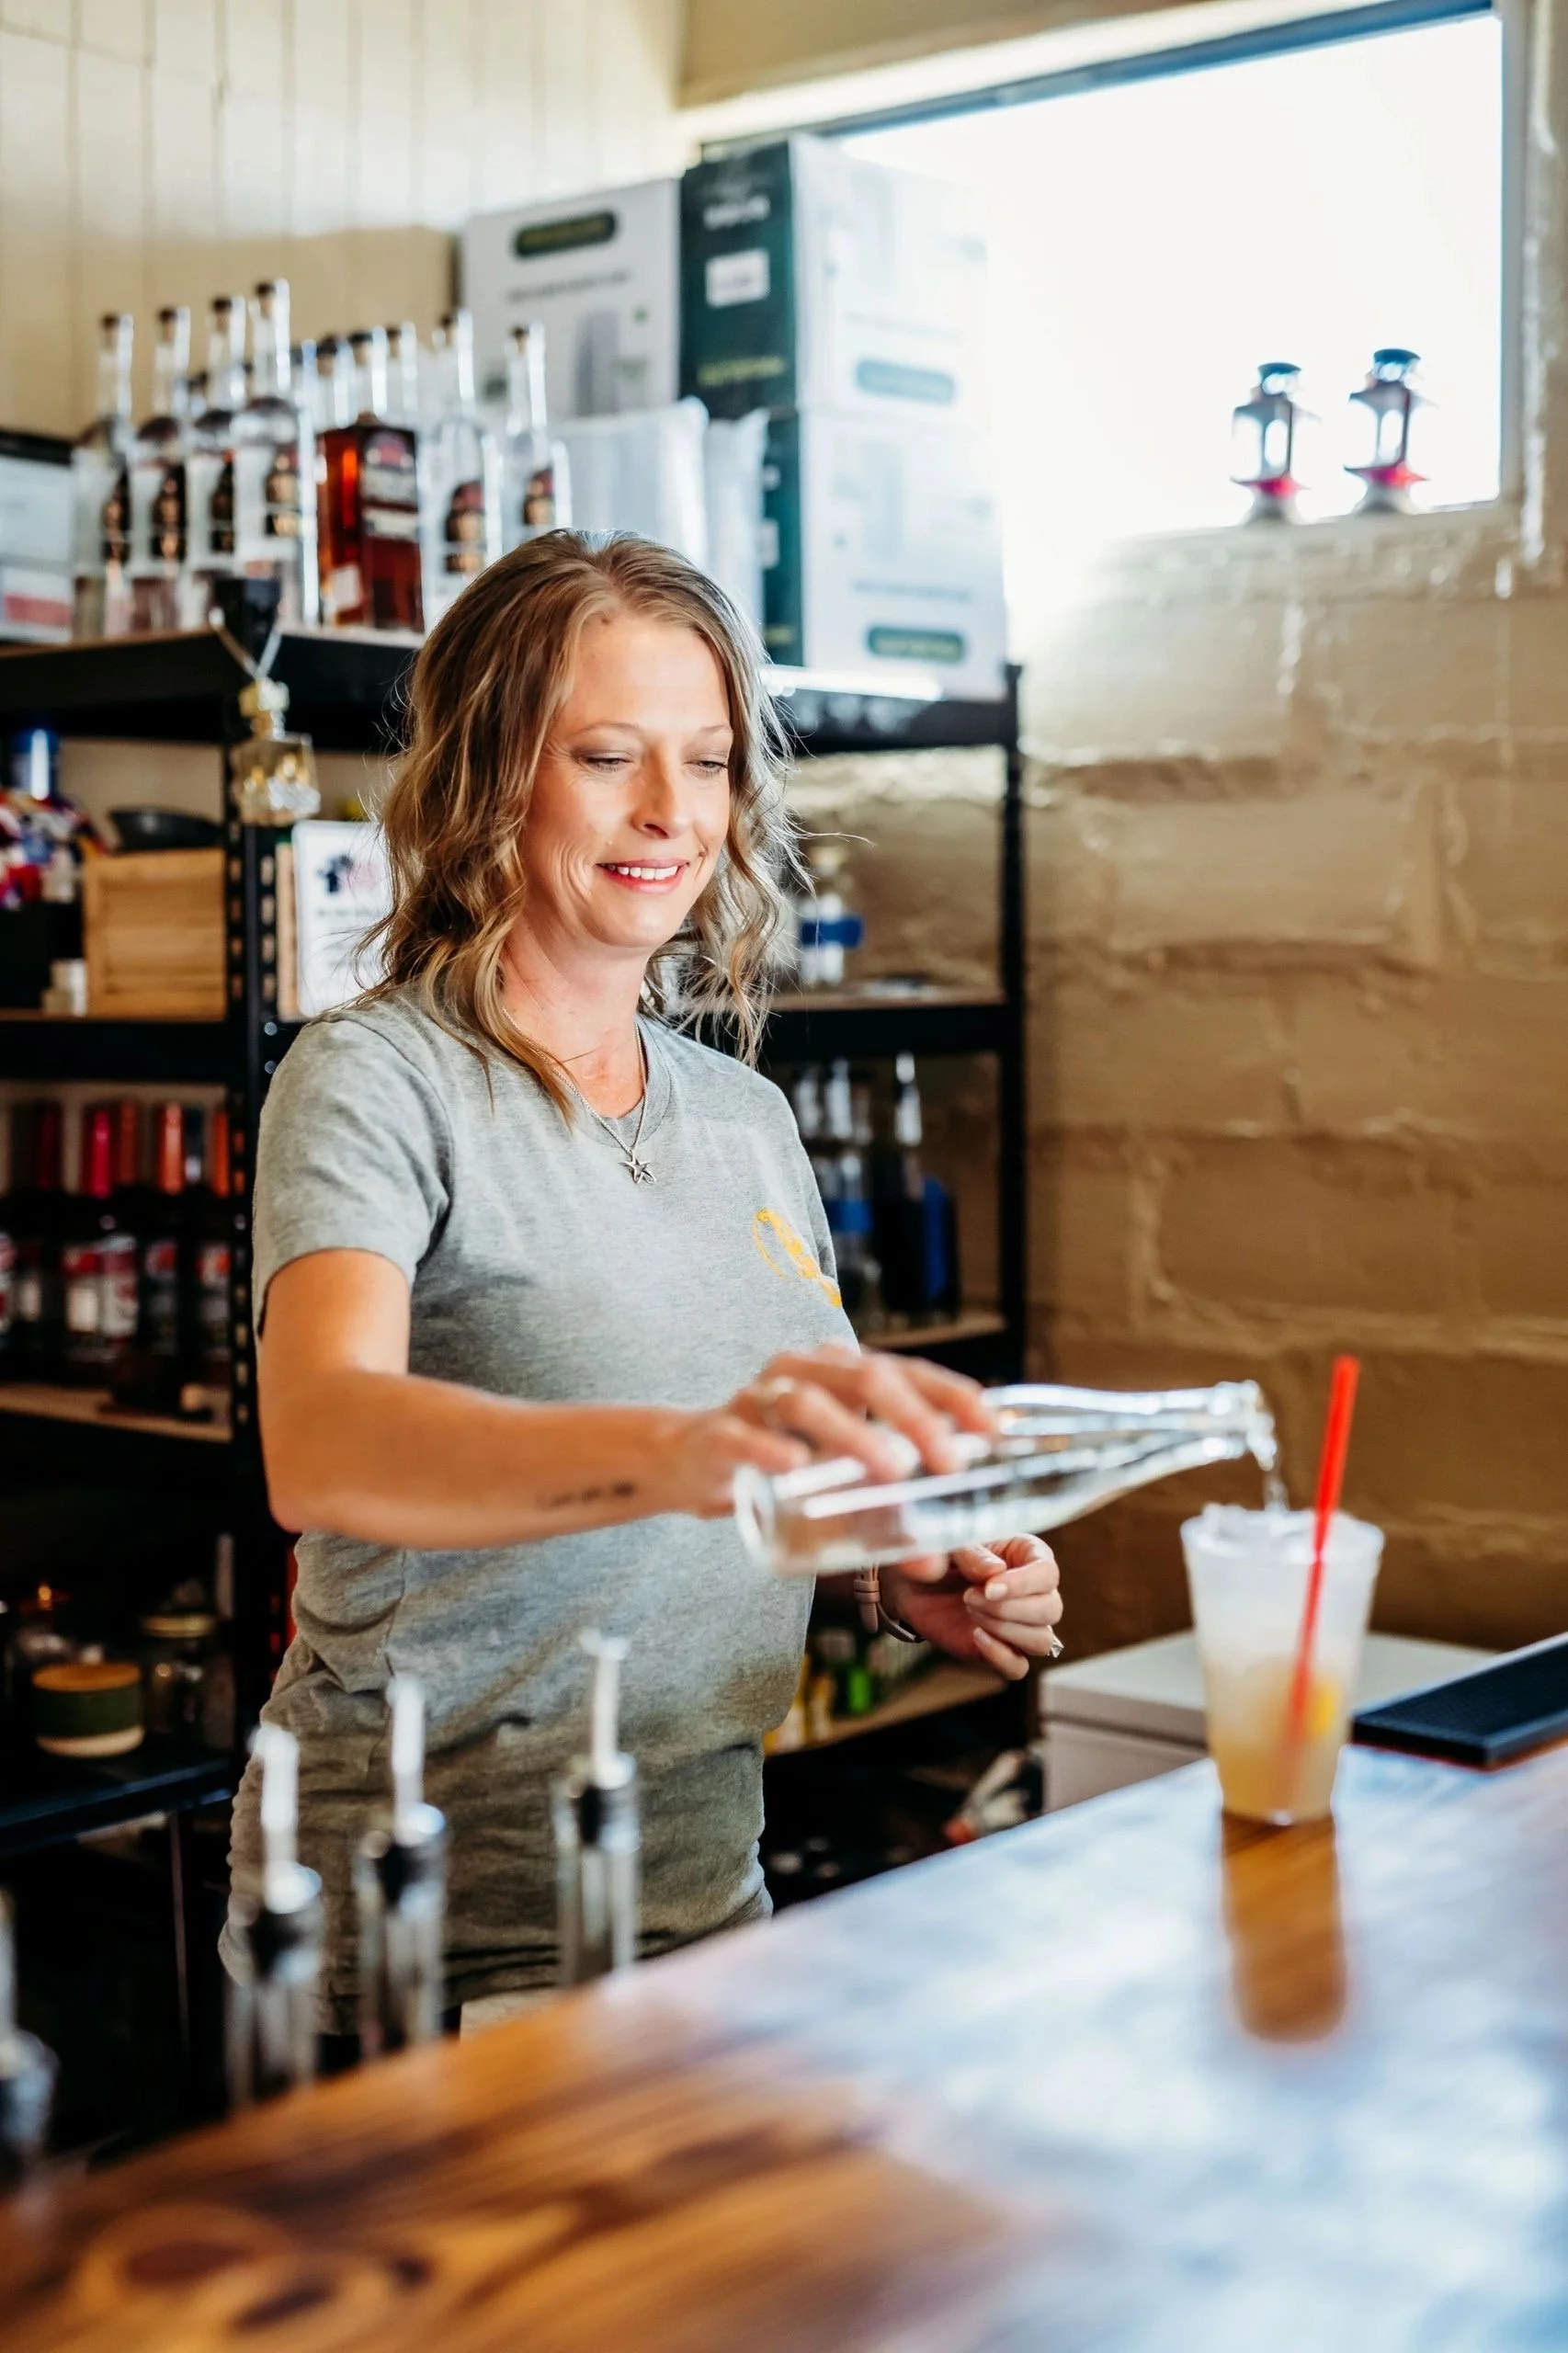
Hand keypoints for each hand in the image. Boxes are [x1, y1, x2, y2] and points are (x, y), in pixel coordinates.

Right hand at [666, 1342, 995, 1519]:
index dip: (953, 1395)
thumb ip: (884, 1510)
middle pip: (867, 1377)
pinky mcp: (721, 1432)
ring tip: (890, 1472)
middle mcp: (805, 1370)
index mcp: (842, 1370)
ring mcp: (759, 1397)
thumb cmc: (781, 1461)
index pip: (907, 1370)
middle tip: (949, 1463)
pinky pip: (746, 1435)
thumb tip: (936, 1560)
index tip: (991, 1429)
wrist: (693, 1460)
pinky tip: (796, 1464)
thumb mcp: (836, 1477)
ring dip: (854, 1434)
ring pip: (808, 1401)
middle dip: (915, 1418)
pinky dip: (772, 1447)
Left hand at [884, 1536, 1062, 1680]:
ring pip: (1041, 1640)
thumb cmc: (940, 1555)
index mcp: (1027, 1555)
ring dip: (1004, 1629)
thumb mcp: (951, 1544)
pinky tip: (975, 1636)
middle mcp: (1033, 1591)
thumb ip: (971, 1553)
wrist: (915, 1583)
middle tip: (968, 1597)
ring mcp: (1021, 1624)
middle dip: (1007, 1608)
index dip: (1023, 1584)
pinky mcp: (1003, 1650)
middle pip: (1050, 1610)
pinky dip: (1000, 1656)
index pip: (1048, 1573)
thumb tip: (995, 1573)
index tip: (990, 1588)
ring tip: (970, 1610)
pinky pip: (1019, 1667)